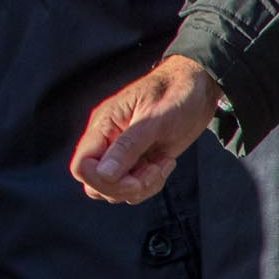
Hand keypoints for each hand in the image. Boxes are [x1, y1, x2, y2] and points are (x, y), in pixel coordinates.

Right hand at [70, 55, 221, 203]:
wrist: (197, 88)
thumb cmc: (175, 95)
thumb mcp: (154, 120)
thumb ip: (127, 147)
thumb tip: (103, 174)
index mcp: (103, 127)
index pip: (81, 166)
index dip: (102, 180)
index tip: (133, 177)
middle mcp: (107, 142)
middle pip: (94, 184)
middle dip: (124, 189)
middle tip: (151, 173)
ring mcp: (122, 154)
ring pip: (114, 190)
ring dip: (141, 188)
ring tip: (161, 166)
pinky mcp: (138, 161)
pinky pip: (133, 188)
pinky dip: (150, 185)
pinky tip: (165, 163)